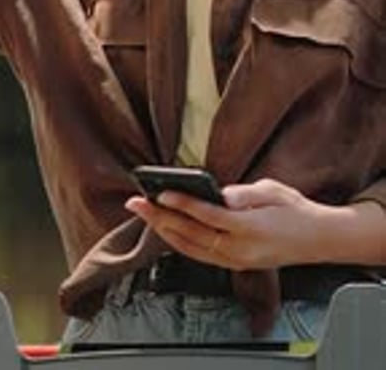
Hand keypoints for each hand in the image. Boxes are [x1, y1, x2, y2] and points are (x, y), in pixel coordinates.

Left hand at [125, 177, 385, 269]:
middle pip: (191, 234)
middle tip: (136, 202)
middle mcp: (239, 250)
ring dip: (164, 231)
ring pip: (191, 249)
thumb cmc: (294, 209)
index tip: (161, 192)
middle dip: (160, 218)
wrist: (317, 239)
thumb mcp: (273, 191)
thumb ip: (245, 193)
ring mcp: (236, 261)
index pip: (207, 216)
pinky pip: (199, 255)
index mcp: (249, 228)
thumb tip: (221, 194)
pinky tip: (165, 230)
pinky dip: (179, 243)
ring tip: (144, 213)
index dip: (182, 203)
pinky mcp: (235, 264)